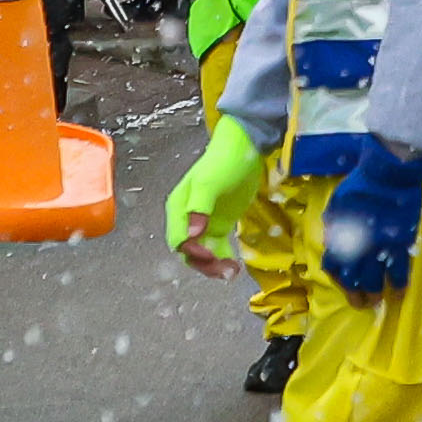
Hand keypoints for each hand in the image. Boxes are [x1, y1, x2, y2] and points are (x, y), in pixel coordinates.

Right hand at [166, 119, 265, 279]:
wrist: (243, 150)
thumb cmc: (223, 163)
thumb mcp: (209, 182)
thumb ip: (199, 207)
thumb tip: (190, 235)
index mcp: (178, 208)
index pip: (178, 239)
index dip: (192, 251)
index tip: (211, 255)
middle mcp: (186, 219)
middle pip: (188, 251)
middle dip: (204, 263)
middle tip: (225, 271)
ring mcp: (203, 223)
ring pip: (202, 254)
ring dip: (214, 266)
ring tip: (232, 272)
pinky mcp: (219, 225)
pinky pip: (216, 249)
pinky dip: (223, 259)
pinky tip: (234, 267)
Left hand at [318, 146, 421, 298]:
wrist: (389, 173)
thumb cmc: (361, 185)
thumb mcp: (336, 205)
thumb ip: (333, 227)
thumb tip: (332, 244)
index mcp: (339, 237)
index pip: (333, 267)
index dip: (338, 280)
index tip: (344, 284)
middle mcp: (356, 247)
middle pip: (353, 280)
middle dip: (356, 295)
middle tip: (362, 303)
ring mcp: (378, 248)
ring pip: (374, 281)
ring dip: (375, 295)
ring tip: (377, 301)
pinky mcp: (400, 244)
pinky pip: (399, 270)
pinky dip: (398, 284)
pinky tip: (399, 292)